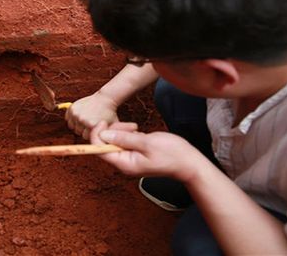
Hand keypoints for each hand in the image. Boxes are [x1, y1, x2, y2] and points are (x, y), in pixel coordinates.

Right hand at [65, 92, 118, 139]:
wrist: (105, 99)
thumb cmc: (109, 114)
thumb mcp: (111, 128)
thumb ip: (108, 140)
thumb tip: (102, 151)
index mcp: (92, 125)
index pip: (85, 137)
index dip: (90, 133)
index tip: (96, 127)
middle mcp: (83, 119)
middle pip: (78, 132)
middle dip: (84, 129)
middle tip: (91, 122)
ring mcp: (77, 113)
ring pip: (72, 126)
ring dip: (77, 124)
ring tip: (86, 119)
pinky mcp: (72, 107)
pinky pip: (67, 118)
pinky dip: (72, 118)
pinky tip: (80, 115)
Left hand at [89, 121, 205, 182]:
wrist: (189, 162)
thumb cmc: (172, 154)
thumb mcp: (147, 143)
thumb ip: (124, 139)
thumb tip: (104, 135)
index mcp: (125, 164)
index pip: (99, 150)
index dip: (97, 134)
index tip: (104, 121)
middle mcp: (124, 163)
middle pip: (106, 144)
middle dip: (113, 131)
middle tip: (131, 126)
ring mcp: (130, 158)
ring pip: (115, 141)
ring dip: (122, 131)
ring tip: (137, 129)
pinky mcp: (135, 153)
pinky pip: (124, 142)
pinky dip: (129, 134)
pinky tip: (139, 133)